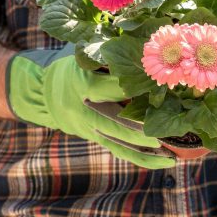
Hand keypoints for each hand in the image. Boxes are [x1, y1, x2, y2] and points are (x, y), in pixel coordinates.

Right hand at [6, 44, 175, 168]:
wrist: (45, 94)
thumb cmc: (73, 69)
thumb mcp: (84, 57)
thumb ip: (108, 58)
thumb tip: (147, 54)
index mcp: (82, 84)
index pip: (113, 88)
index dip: (137, 89)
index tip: (163, 89)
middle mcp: (84, 109)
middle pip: (116, 122)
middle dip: (141, 130)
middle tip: (166, 135)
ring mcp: (88, 127)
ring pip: (119, 142)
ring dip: (146, 151)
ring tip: (171, 157)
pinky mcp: (94, 138)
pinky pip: (119, 151)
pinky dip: (141, 159)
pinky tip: (163, 161)